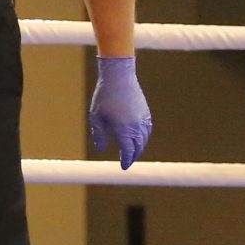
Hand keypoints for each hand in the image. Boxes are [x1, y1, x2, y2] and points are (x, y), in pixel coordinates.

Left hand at [89, 54, 151, 168]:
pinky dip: (144, 137)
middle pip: (138, 147)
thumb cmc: (104, 96)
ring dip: (139, 147)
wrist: (119, 76)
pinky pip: (147, 130)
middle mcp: (135, 126)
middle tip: (128, 161)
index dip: (126, 160)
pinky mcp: (146, 112)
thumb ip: (98, 134)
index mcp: (123, 129)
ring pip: (144, 139)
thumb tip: (101, 149)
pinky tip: (139, 138)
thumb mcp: (96, 117)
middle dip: (133, 156)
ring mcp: (143, 119)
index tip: (124, 167)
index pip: (128, 151)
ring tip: (132, 151)